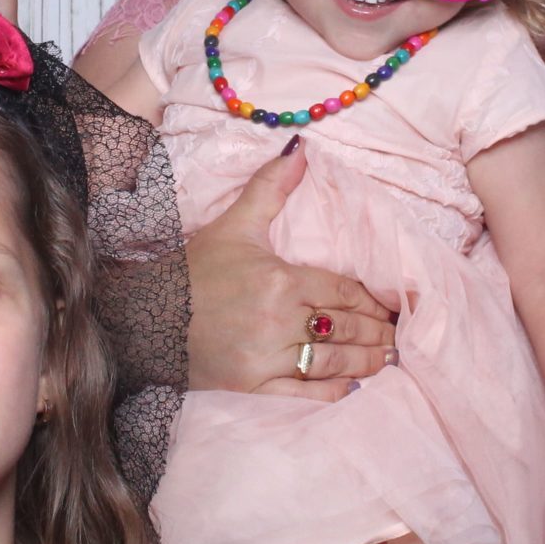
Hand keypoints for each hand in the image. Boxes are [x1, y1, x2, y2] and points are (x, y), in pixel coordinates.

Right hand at [186, 139, 396, 397]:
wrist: (145, 317)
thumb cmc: (193, 270)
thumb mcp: (234, 224)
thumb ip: (271, 187)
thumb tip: (301, 148)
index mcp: (279, 280)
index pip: (342, 291)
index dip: (372, 300)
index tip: (392, 306)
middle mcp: (277, 321)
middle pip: (344, 327)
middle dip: (377, 332)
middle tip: (399, 336)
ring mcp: (266, 359)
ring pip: (332, 362)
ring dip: (366, 362)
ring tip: (387, 360)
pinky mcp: (253, 389)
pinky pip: (305, 395)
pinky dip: (334, 393)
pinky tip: (353, 388)